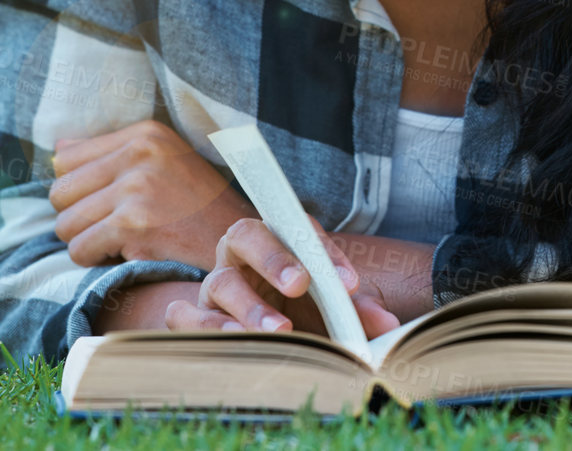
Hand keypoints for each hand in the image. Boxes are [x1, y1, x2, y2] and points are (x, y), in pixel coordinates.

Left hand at [50, 120, 252, 268]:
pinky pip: (80, 250)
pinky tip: (127, 255)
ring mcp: (136, 187)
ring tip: (120, 242)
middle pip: (59, 192)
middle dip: (78, 217)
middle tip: (110, 228)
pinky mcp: (133, 224)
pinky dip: (96, 261)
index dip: (80, 189)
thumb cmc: (199, 208)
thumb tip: (58, 147)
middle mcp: (139, 152)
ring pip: (65, 224)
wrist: (240, 243)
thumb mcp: (163, 162)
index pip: (66, 157)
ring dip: (87, 242)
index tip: (107, 203)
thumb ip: (110, 152)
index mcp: (145, 133)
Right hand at [163, 217, 401, 338]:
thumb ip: (358, 313)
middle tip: (302, 284)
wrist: (268, 343)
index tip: (349, 284)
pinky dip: (205, 327)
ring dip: (250, 307)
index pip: (298, 229)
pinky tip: (234, 343)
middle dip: (274, 258)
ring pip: (221, 282)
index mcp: (278, 241)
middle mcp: (241, 256)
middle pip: (246, 234)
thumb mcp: (332, 312)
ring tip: (279, 331)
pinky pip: (184, 315)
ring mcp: (215, 286)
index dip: (323, 252)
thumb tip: (387, 325)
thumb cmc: (302, 314)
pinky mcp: (194, 317)